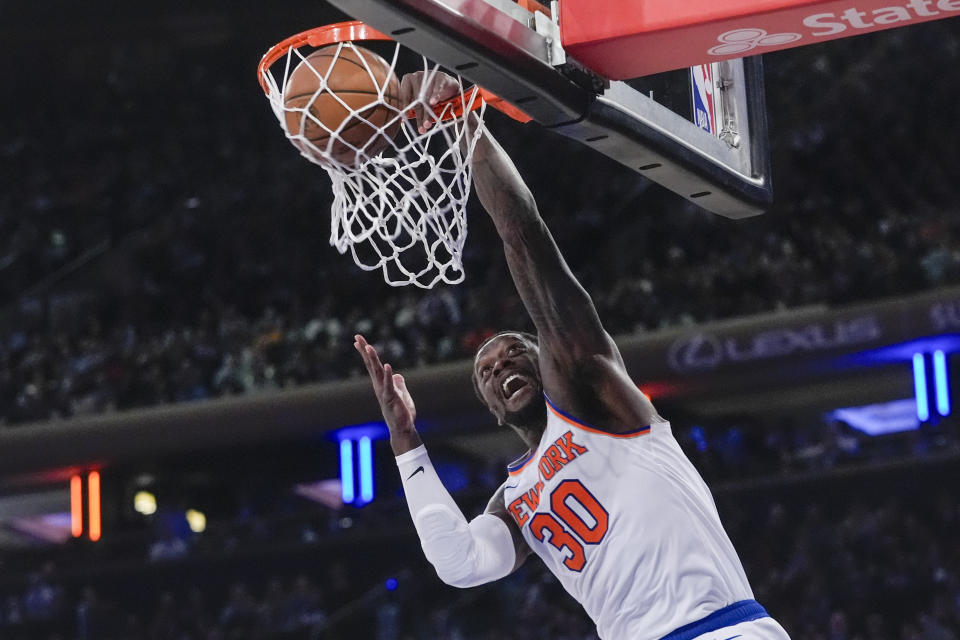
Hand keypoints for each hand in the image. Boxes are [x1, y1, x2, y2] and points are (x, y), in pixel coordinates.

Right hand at [354, 334, 422, 453]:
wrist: (403, 429)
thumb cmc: (401, 414)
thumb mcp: (402, 395)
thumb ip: (398, 385)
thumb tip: (397, 376)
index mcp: (381, 384)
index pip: (372, 365)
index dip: (366, 353)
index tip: (358, 340)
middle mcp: (379, 386)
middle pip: (371, 365)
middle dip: (365, 351)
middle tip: (357, 337)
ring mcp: (384, 392)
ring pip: (377, 373)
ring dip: (373, 359)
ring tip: (368, 347)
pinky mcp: (391, 399)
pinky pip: (389, 385)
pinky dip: (387, 375)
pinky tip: (386, 365)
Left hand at [400, 70, 461, 133]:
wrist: (446, 85)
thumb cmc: (429, 93)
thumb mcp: (419, 101)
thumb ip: (411, 108)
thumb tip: (402, 121)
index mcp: (407, 81)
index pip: (405, 96)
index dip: (405, 109)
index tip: (405, 120)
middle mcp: (416, 77)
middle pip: (417, 100)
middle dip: (419, 116)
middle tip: (422, 129)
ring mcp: (428, 76)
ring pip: (427, 97)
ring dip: (427, 112)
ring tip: (428, 124)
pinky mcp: (440, 77)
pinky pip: (437, 87)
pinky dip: (435, 95)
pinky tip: (433, 102)